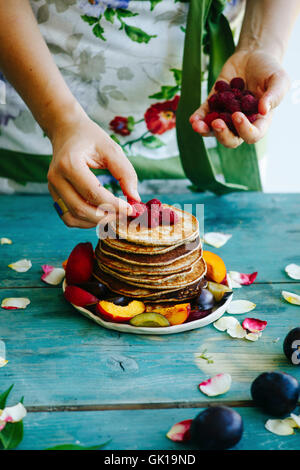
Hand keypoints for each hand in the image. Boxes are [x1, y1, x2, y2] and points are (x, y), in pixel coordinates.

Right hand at [48, 111, 139, 227]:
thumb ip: (125, 172)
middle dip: (106, 216)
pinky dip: (85, 221)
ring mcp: (52, 188)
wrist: (66, 131)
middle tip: (124, 215)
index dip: (114, 205)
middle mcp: (56, 178)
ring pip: (73, 218)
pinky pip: (68, 217)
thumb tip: (135, 198)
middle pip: (81, 209)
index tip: (131, 209)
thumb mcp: (111, 149)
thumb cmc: (91, 138)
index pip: (93, 193)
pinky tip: (101, 214)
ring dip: (96, 222)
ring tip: (114, 215)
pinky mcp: (54, 195)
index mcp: (69, 163)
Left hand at [190, 50, 289, 147]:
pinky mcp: (213, 105)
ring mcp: (225, 115)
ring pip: (214, 131)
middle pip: (231, 139)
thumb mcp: (279, 80)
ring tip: (197, 125)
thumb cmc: (269, 70)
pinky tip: (193, 119)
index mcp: (259, 121)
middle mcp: (241, 123)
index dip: (244, 130)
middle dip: (222, 134)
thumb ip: (274, 95)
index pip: (252, 135)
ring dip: (205, 130)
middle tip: (217, 123)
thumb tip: (263, 110)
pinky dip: (198, 118)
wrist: (253, 56)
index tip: (237, 115)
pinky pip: (204, 115)